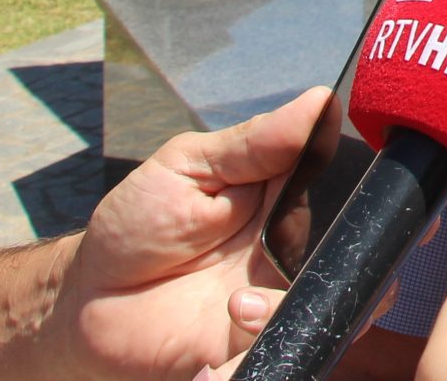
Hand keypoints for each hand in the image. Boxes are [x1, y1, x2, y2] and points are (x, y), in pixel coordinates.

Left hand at [47, 87, 331, 379]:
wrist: (86, 305)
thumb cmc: (137, 224)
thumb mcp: (188, 167)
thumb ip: (255, 143)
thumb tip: (318, 100)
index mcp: (280, 193)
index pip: (342, 182)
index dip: (360, 184)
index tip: (342, 189)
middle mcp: (290, 246)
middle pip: (352, 248)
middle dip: (337, 255)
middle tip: (279, 252)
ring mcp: (276, 296)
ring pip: (327, 303)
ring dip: (283, 309)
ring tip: (234, 306)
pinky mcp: (256, 345)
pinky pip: (288, 346)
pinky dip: (260, 345)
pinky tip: (219, 340)